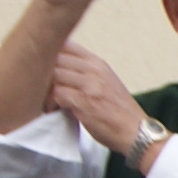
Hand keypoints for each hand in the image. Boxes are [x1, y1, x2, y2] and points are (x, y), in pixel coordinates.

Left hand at [46, 44, 146, 160]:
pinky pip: (56, 94)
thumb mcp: (107, 82)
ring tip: (48, 100)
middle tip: (40, 87)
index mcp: (97, 63)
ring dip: (44, 89)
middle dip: (41, 72)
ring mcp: (89, 85)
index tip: (41, 67)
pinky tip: (54, 110)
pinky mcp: (83, 101)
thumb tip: (57, 67)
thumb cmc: (119, 112)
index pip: (64, 44)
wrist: (137, 133)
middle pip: (54, 58)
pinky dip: (50, 103)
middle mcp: (94, 70)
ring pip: (52, 74)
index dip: (47, 53)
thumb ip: (85, 72)